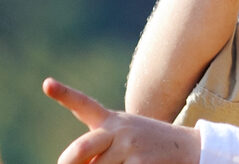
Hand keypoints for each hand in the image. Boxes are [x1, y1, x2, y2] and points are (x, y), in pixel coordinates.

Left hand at [46, 78, 202, 163]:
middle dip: (68, 163)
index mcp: (110, 121)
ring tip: (122, 162)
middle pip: (81, 149)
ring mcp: (130, 148)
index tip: (47, 83)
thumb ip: (98, 147)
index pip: (84, 104)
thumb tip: (70, 162)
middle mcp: (119, 131)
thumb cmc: (148, 146)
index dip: (64, 94)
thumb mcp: (123, 137)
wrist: (191, 149)